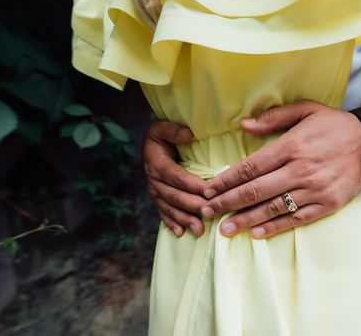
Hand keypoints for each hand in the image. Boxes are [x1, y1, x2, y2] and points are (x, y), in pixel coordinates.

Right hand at [143, 120, 206, 236]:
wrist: (150, 144)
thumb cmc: (162, 134)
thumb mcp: (162, 126)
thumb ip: (173, 130)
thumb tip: (188, 134)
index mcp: (156, 162)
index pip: (175, 176)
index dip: (192, 184)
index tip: (209, 191)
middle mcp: (153, 179)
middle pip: (174, 195)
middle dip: (192, 206)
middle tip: (210, 213)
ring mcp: (154, 191)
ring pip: (170, 208)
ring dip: (184, 219)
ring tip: (199, 230)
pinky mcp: (157, 198)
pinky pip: (163, 213)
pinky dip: (172, 223)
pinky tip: (181, 233)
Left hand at [201, 100, 360, 237]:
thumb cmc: (333, 124)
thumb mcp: (305, 109)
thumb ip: (273, 117)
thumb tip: (242, 125)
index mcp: (292, 146)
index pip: (250, 167)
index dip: (226, 180)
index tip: (208, 190)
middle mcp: (301, 170)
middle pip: (255, 190)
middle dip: (227, 203)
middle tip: (206, 212)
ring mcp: (315, 190)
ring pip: (273, 208)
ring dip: (246, 220)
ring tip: (225, 229)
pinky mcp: (328, 204)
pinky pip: (297, 219)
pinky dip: (275, 227)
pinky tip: (257, 233)